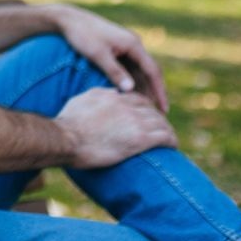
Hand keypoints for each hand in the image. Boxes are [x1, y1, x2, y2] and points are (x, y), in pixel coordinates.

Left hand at [50, 4, 167, 110]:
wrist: (68, 19)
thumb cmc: (82, 35)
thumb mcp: (98, 55)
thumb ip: (114, 71)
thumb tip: (131, 89)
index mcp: (133, 44)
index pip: (153, 70)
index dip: (160, 91)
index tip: (164, 109)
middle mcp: (134, 44)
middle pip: (149, 72)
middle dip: (154, 92)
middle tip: (159, 114)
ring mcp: (126, 47)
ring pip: (139, 71)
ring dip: (143, 88)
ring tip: (146, 109)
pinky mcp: (117, 50)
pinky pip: (129, 68)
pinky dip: (132, 81)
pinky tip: (130, 96)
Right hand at [56, 87, 177, 168]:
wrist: (67, 138)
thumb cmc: (68, 123)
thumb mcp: (81, 101)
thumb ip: (96, 96)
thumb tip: (109, 95)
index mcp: (113, 97)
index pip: (137, 98)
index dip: (145, 107)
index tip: (147, 116)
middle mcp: (127, 106)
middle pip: (151, 109)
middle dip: (158, 118)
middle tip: (161, 129)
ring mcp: (135, 121)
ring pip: (161, 122)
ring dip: (167, 130)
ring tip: (170, 139)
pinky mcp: (140, 139)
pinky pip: (165, 137)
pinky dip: (172, 140)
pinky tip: (173, 146)